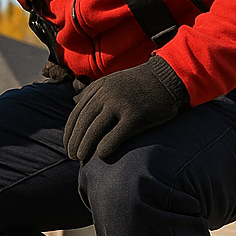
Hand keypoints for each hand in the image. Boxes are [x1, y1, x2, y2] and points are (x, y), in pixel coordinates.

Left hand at [63, 56, 188, 161]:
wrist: (168, 77)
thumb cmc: (140, 84)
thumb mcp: (113, 81)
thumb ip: (95, 92)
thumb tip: (74, 102)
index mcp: (99, 87)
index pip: (77, 112)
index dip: (69, 130)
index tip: (67, 144)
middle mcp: (106, 94)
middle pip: (83, 122)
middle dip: (74, 140)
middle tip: (71, 156)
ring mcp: (120, 104)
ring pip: (94, 130)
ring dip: (84, 146)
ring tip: (80, 158)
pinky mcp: (135, 116)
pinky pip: (115, 136)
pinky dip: (105, 148)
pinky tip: (101, 156)